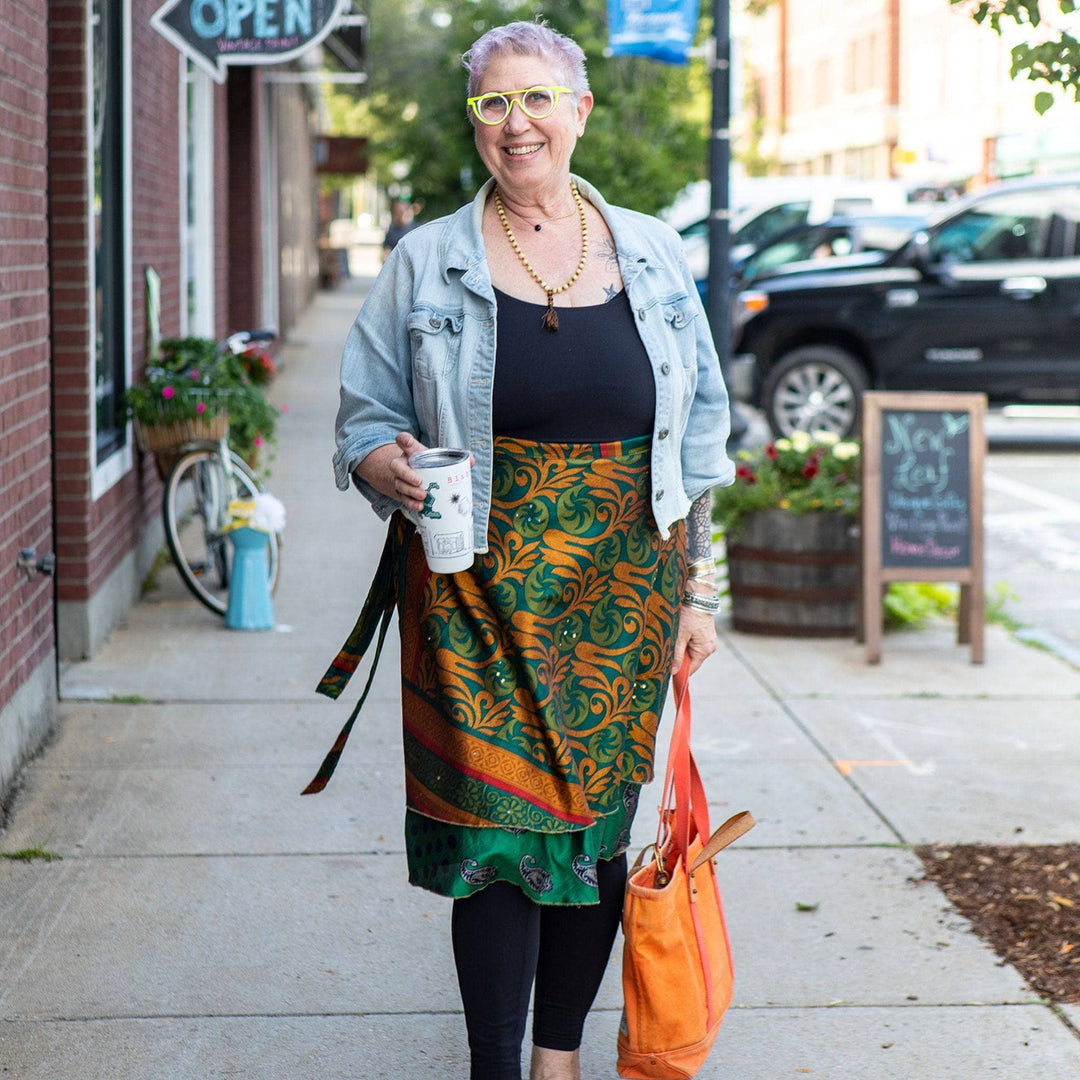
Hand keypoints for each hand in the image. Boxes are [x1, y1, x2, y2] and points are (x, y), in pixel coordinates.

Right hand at [355, 434, 475, 514]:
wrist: (417, 479)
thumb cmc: (430, 466)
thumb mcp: (439, 458)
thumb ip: (456, 457)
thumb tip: (471, 460)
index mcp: (412, 452)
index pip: (403, 441)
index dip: (403, 440)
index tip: (406, 441)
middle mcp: (403, 464)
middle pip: (396, 466)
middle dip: (406, 474)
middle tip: (419, 481)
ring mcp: (400, 479)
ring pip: (399, 484)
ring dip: (410, 491)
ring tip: (423, 496)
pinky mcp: (402, 493)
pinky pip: (403, 498)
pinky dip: (411, 503)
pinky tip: (420, 506)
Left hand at [671, 604, 717, 676]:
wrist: (698, 597)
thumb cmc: (689, 615)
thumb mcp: (680, 636)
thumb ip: (677, 654)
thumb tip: (674, 671)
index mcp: (705, 650)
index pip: (691, 668)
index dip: (680, 672)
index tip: (667, 673)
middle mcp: (710, 647)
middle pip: (692, 660)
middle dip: (680, 658)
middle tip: (667, 653)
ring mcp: (710, 641)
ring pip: (693, 652)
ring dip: (683, 649)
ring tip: (674, 641)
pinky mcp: (707, 634)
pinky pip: (696, 644)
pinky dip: (687, 643)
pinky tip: (681, 635)